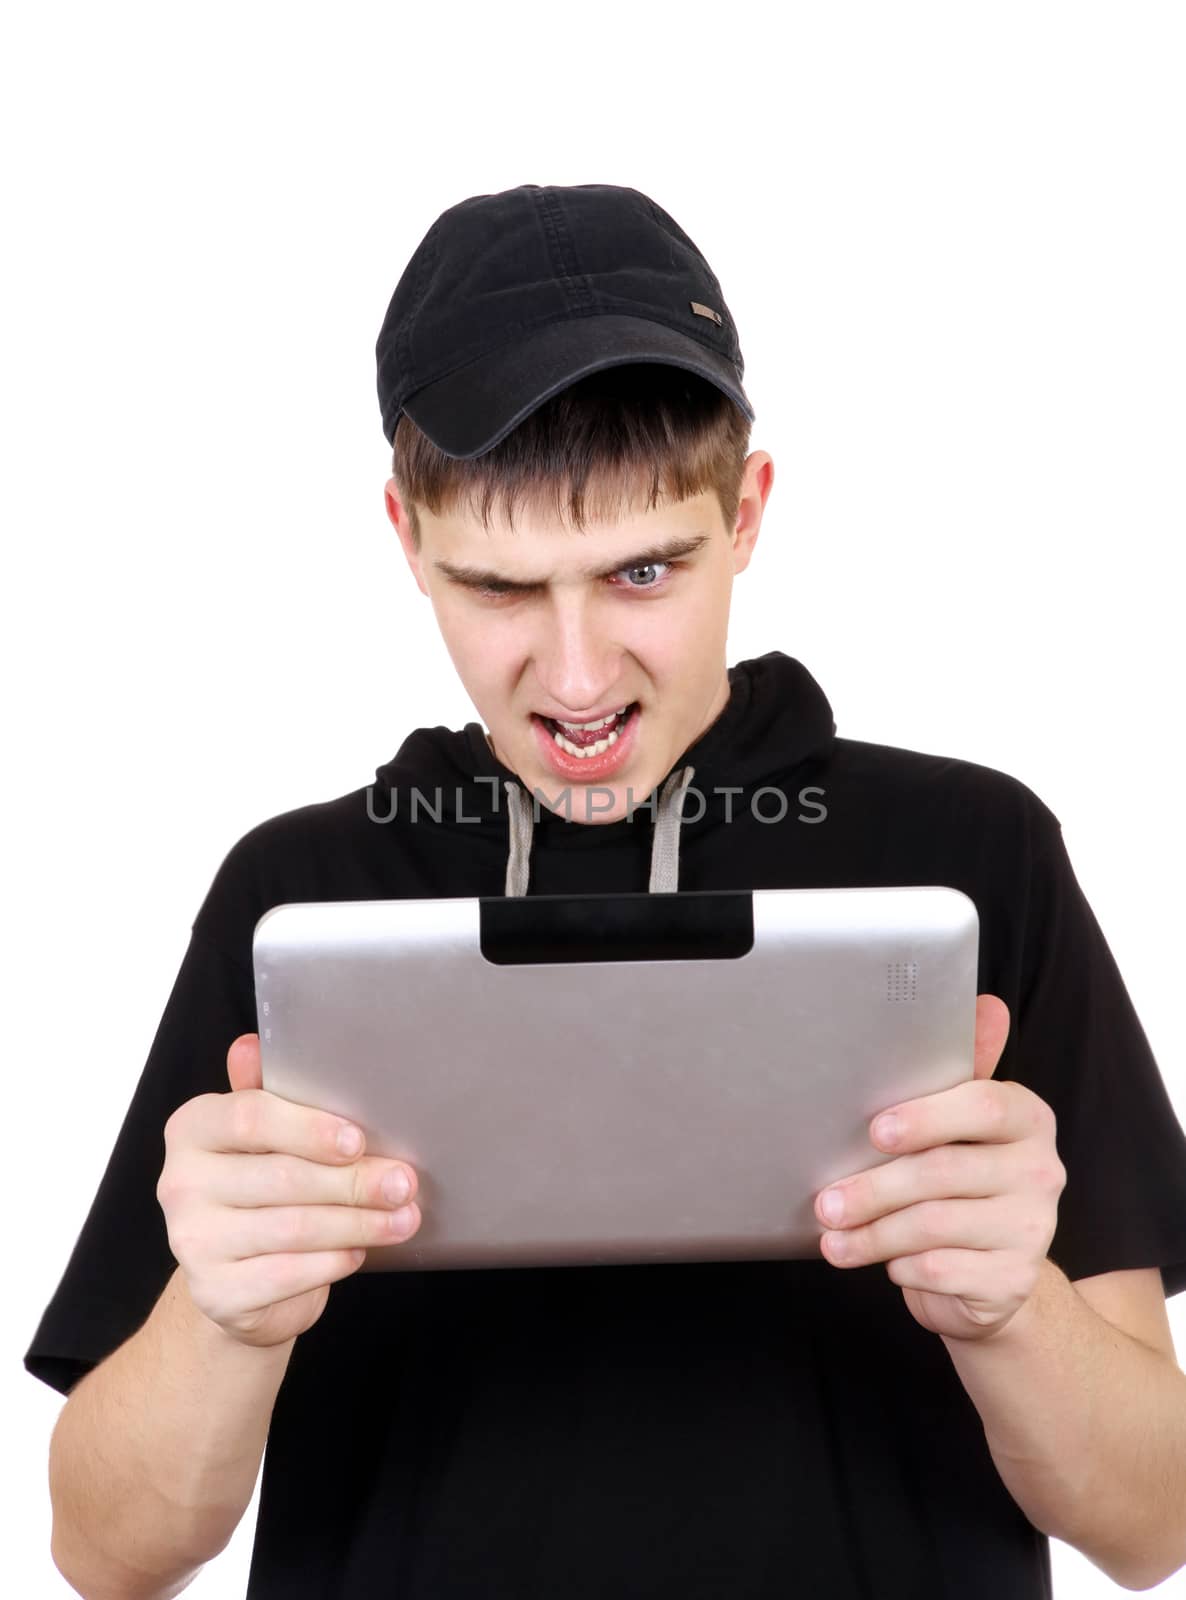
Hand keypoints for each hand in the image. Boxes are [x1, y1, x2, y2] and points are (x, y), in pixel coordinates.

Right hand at [157, 1033, 421, 1348]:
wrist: (236, 1281)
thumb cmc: (261, 1191)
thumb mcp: (263, 1136)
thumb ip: (265, 1091)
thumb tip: (252, 1044)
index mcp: (192, 1130)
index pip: (249, 1118)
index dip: (309, 1129)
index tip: (358, 1139)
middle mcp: (180, 1184)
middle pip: (282, 1177)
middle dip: (354, 1181)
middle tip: (403, 1182)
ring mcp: (191, 1242)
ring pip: (293, 1228)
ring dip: (359, 1223)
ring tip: (403, 1217)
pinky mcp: (215, 1292)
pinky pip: (288, 1273)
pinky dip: (333, 1262)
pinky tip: (360, 1251)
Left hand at [812, 995, 1065, 1341]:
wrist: (990, 1273)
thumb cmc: (960, 1183)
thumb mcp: (959, 1124)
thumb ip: (960, 1070)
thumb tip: (985, 1006)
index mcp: (1028, 1118)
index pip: (986, 1104)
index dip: (927, 1116)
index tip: (875, 1129)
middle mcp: (1042, 1170)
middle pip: (944, 1171)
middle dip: (873, 1187)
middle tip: (825, 1201)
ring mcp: (1033, 1229)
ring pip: (934, 1226)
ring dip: (872, 1234)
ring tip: (832, 1239)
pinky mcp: (1014, 1280)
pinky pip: (941, 1270)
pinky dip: (901, 1267)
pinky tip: (884, 1262)